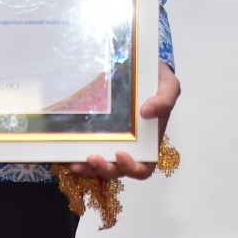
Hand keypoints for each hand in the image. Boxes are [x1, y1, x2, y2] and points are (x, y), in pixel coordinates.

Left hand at [70, 62, 179, 179]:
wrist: (140, 67)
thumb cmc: (157, 79)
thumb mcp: (169, 86)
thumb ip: (165, 100)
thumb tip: (147, 112)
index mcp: (149, 141)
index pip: (143, 167)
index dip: (132, 167)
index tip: (120, 154)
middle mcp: (131, 146)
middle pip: (118, 170)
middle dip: (105, 169)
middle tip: (92, 158)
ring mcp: (113, 140)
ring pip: (101, 165)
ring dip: (88, 168)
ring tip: (76, 162)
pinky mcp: (99, 132)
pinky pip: (89, 149)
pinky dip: (79, 156)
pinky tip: (69, 153)